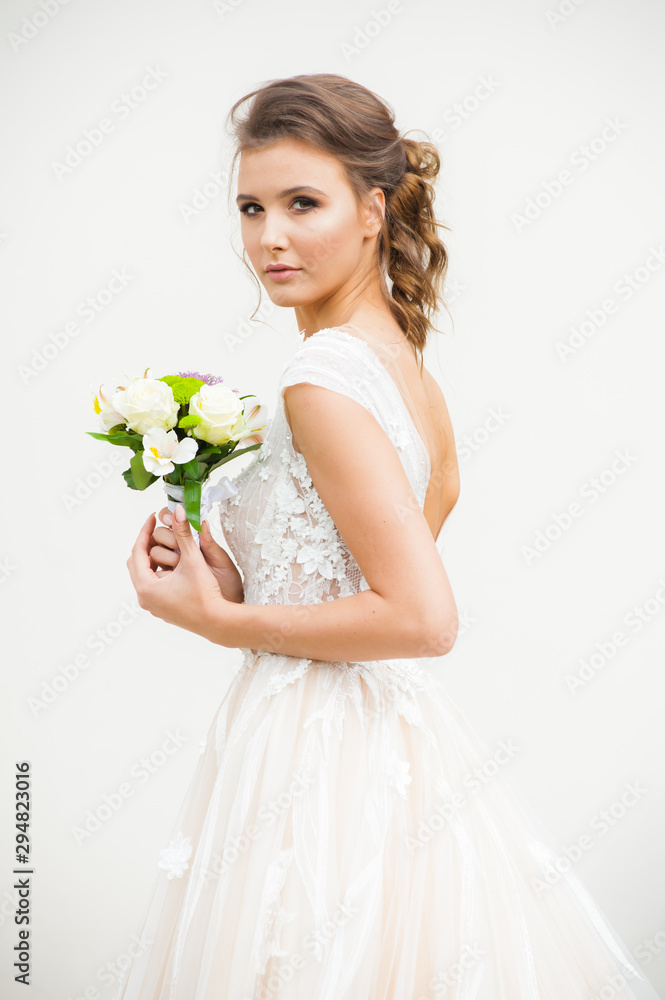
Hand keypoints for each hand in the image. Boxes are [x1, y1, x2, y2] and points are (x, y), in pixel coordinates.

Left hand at [126, 506, 234, 639]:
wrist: (217, 622)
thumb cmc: (205, 594)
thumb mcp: (193, 560)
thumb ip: (183, 533)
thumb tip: (178, 510)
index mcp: (146, 586)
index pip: (137, 551)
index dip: (145, 531)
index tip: (153, 516)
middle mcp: (144, 598)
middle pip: (137, 563)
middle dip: (147, 544)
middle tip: (158, 529)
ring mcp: (152, 606)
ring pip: (144, 574)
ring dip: (152, 558)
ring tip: (167, 545)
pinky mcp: (161, 609)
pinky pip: (152, 585)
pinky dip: (158, 571)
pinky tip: (173, 564)